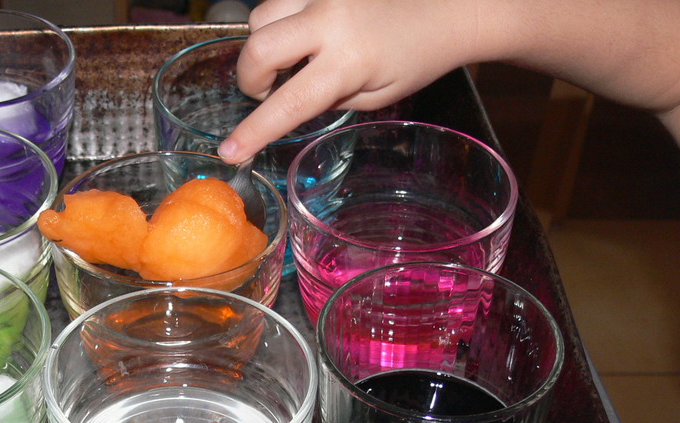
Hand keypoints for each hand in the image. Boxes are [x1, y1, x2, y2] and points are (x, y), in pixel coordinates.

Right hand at [220, 0, 484, 161]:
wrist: (450, 7)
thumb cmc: (415, 58)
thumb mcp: (373, 95)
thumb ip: (328, 96)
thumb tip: (290, 96)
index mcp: (348, 61)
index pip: (287, 104)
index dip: (253, 131)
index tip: (229, 151)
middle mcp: (330, 20)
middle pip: (257, 48)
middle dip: (251, 77)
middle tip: (270, 89)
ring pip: (261, 15)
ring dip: (266, 42)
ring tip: (293, 55)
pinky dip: (283, 18)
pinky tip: (307, 32)